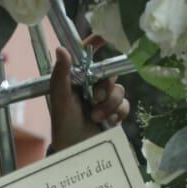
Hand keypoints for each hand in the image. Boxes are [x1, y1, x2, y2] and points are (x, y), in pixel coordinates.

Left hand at [49, 34, 128, 152]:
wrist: (76, 150)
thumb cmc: (64, 125)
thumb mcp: (60, 99)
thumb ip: (61, 74)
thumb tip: (61, 48)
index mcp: (77, 80)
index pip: (87, 58)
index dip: (95, 44)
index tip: (102, 38)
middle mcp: (92, 87)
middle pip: (110, 74)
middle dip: (105, 87)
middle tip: (95, 99)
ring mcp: (105, 101)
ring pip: (119, 91)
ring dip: (110, 104)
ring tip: (96, 117)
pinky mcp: (115, 113)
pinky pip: (125, 105)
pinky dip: (118, 113)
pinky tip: (108, 122)